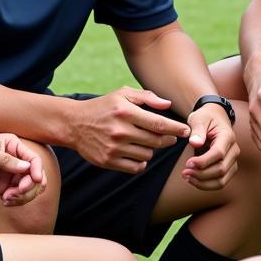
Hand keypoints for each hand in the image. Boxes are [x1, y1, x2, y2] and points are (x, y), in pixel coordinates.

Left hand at [0, 134, 45, 205]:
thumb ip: (6, 161)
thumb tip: (27, 168)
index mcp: (13, 145)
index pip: (33, 159)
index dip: (38, 170)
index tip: (36, 181)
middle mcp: (14, 160)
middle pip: (34, 176)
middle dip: (30, 186)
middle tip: (17, 192)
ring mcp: (8, 175)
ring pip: (28, 188)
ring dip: (22, 196)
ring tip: (8, 198)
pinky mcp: (2, 187)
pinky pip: (16, 196)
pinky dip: (15, 201)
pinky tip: (4, 201)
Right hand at [73, 88, 189, 172]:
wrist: (74, 124)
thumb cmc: (103, 106)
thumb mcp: (122, 93)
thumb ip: (146, 97)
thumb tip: (168, 105)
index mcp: (126, 112)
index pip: (158, 124)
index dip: (176, 129)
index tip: (186, 131)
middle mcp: (120, 131)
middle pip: (156, 141)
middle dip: (168, 140)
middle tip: (171, 138)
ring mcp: (114, 148)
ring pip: (147, 154)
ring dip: (152, 149)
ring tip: (147, 142)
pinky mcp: (108, 161)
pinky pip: (136, 167)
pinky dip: (141, 162)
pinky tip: (137, 152)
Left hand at [181, 105, 239, 190]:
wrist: (215, 117)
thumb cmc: (206, 117)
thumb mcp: (199, 118)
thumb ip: (197, 130)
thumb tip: (195, 143)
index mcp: (228, 136)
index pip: (218, 153)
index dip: (203, 161)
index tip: (188, 163)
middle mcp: (234, 150)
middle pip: (221, 169)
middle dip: (201, 174)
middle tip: (184, 172)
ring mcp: (233, 161)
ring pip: (221, 180)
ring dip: (203, 183)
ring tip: (187, 177)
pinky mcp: (228, 168)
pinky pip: (220, 182)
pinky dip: (206, 184)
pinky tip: (192, 180)